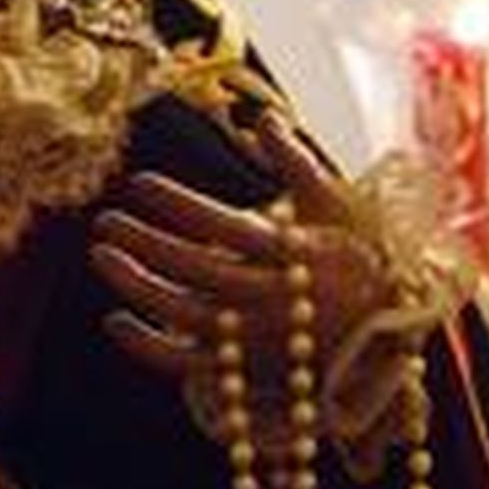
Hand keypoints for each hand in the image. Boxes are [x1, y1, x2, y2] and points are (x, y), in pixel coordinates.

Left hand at [91, 110, 387, 385]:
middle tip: (104, 220)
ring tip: (101, 255)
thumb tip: (262, 116)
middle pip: (199, 270)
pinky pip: (190, 366)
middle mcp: (276, 299)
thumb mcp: (335, 205)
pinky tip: (113, 321)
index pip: (228, 226)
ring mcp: (260, 339)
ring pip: (187, 317)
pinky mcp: (249, 371)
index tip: (139, 182)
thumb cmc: (354, 259)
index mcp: (297, 254)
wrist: (388, 338)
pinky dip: (150, 349)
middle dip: (147, 244)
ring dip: (138, 289)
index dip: (181, 205)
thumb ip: (296, 161)